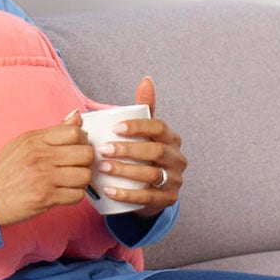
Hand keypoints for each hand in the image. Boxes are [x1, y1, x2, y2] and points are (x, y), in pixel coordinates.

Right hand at [0, 112, 93, 225]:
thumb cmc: (5, 171)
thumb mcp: (23, 143)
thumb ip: (52, 131)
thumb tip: (76, 116)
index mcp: (35, 140)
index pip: (75, 132)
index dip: (82, 141)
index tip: (77, 148)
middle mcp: (40, 156)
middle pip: (85, 153)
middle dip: (85, 161)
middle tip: (76, 166)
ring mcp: (44, 177)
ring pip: (84, 175)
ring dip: (81, 180)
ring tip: (70, 181)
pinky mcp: (46, 197)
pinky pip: (77, 195)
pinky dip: (74, 196)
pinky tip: (63, 193)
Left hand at [96, 77, 185, 218]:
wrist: (153, 190)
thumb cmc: (145, 155)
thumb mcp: (146, 132)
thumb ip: (144, 108)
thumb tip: (146, 80)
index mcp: (171, 138)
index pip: (158, 128)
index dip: (137, 127)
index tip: (114, 127)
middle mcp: (177, 158)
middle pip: (154, 152)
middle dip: (127, 150)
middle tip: (103, 149)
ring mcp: (174, 180)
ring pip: (151, 175)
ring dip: (124, 171)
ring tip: (102, 167)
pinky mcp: (167, 200)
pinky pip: (147, 198)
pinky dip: (127, 194)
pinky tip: (109, 190)